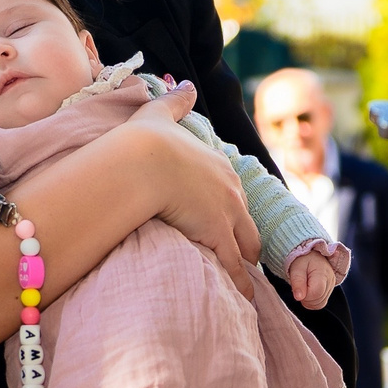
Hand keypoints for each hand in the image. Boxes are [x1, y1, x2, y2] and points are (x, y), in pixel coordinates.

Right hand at [126, 111, 261, 286]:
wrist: (142, 162)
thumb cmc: (146, 141)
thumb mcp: (160, 114)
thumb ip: (175, 102)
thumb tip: (187, 86)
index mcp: (219, 166)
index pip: (230, 193)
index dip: (227, 208)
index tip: (224, 219)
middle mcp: (230, 190)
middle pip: (245, 222)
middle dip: (242, 238)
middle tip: (239, 254)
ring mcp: (228, 215)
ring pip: (244, 247)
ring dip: (243, 262)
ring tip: (245, 282)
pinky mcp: (219, 237)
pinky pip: (234, 268)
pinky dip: (240, 286)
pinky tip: (244, 301)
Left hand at [285, 244, 343, 309]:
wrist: (310, 254)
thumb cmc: (302, 260)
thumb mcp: (296, 268)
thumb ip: (297, 282)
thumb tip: (298, 297)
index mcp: (322, 273)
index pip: (316, 294)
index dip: (304, 296)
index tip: (298, 289)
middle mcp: (330, 280)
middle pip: (318, 301)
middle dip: (306, 299)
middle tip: (299, 288)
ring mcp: (331, 286)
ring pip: (320, 304)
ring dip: (309, 301)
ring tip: (303, 289)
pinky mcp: (330, 289)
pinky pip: (321, 303)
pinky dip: (313, 301)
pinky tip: (308, 292)